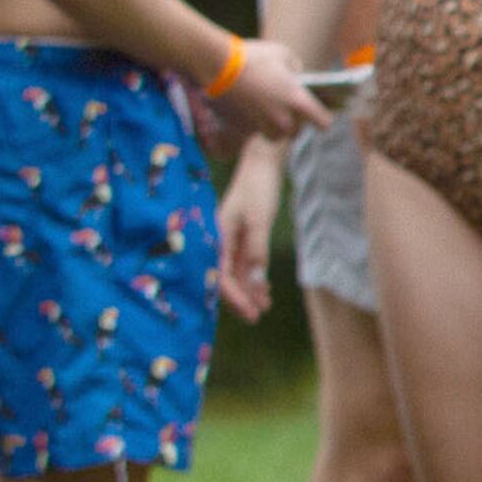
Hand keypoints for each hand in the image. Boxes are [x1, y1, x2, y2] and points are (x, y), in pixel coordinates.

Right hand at [211, 38, 328, 144]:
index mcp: (298, 100)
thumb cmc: (256, 56)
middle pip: (298, 132)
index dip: (323, 119)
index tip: (319, 113)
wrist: (220, 64)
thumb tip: (297, 76)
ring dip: (281, 129)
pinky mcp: (247, 121)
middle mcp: (283, 117)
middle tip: (296, 111)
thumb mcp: (284, 54)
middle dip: (298, 123)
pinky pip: (262, 131)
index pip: (323, 123)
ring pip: (278, 135)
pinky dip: (265, 126)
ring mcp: (264, 121)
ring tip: (279, 114)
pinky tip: (264, 113)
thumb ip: (296, 68)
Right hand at [215, 138, 282, 322]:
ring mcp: (230, 239)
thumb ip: (256, 251)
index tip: (248, 311)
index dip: (233, 295)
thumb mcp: (259, 220)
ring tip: (264, 307)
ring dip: (249, 291)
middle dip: (240, 298)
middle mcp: (219, 240)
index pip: (220, 274)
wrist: (261, 165)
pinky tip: (264, 291)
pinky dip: (253, 278)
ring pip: (236, 272)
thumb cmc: (258, 189)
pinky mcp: (241, 237)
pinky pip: (244, 264)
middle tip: (256, 317)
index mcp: (217, 236)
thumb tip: (254, 283)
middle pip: (225, 277)